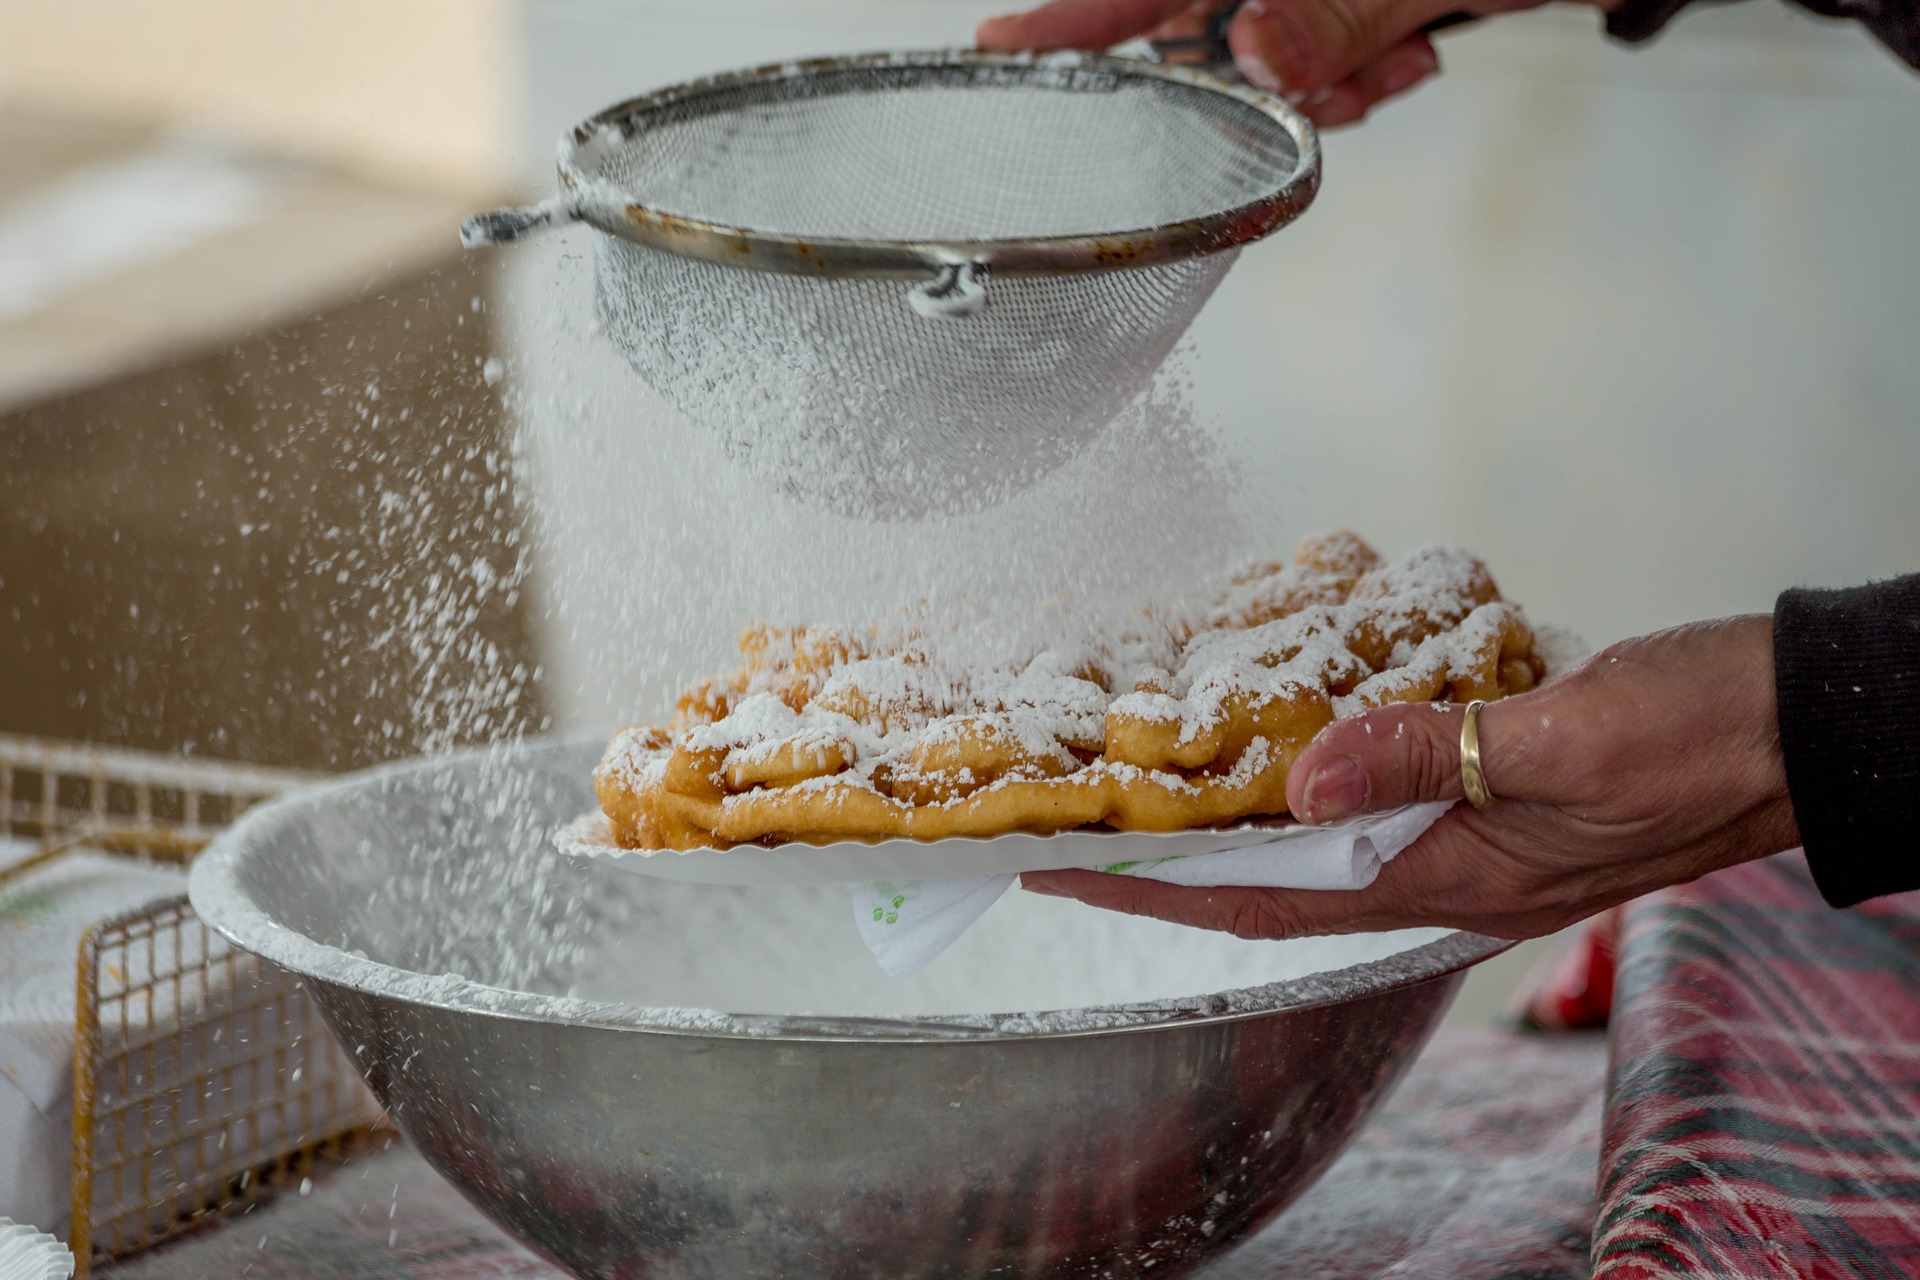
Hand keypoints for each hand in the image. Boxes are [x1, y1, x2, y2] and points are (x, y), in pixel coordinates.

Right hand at [976, 0, 1614, 126]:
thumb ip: (1337, 7)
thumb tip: (1251, 50)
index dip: (1067, 21)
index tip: (994, 49)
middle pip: (1209, 22)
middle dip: (1253, 75)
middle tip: (1318, 93)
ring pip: (1275, 50)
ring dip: (1326, 83)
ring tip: (1396, 63)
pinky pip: (1330, 50)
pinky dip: (1365, 70)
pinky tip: (1413, 53)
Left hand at [1022, 616, 1801, 939]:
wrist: (1804, 726)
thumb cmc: (1705, 732)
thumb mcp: (1572, 738)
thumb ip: (1434, 761)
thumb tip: (1304, 786)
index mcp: (1455, 879)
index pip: (1270, 901)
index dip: (1160, 894)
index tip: (1066, 876)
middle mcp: (1451, 876)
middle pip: (1279, 883)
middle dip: (1175, 864)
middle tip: (1080, 828)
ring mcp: (1475, 844)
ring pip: (1326, 845)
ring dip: (1239, 823)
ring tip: (1156, 788)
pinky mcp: (1497, 800)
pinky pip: (1381, 803)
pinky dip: (1316, 780)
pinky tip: (1288, 742)